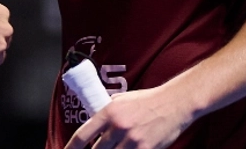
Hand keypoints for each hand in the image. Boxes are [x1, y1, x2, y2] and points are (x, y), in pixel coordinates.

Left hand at [63, 86, 189, 148]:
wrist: (174, 103)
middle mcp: (118, 127)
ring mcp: (132, 140)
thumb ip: (106, 112)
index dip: (71, 148)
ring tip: (112, 148)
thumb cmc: (148, 100)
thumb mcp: (122, 100)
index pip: (82, 135)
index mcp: (109, 112)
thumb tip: (93, 123)